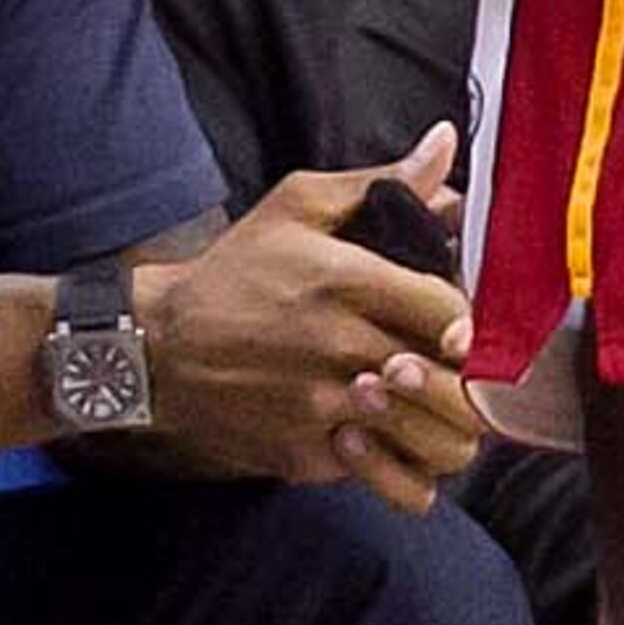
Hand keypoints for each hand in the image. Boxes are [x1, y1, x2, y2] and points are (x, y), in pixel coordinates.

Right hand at [137, 128, 482, 507]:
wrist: (158, 350)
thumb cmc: (234, 273)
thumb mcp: (298, 206)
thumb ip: (383, 182)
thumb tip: (445, 143)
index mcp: (348, 283)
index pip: (453, 313)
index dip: (466, 318)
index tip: (453, 318)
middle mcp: (343, 350)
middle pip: (453, 380)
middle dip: (463, 372)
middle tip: (450, 363)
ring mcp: (329, 410)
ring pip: (438, 442)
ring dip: (447, 423)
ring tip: (432, 403)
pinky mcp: (312, 457)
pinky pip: (397, 481)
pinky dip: (409, 464)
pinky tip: (395, 436)